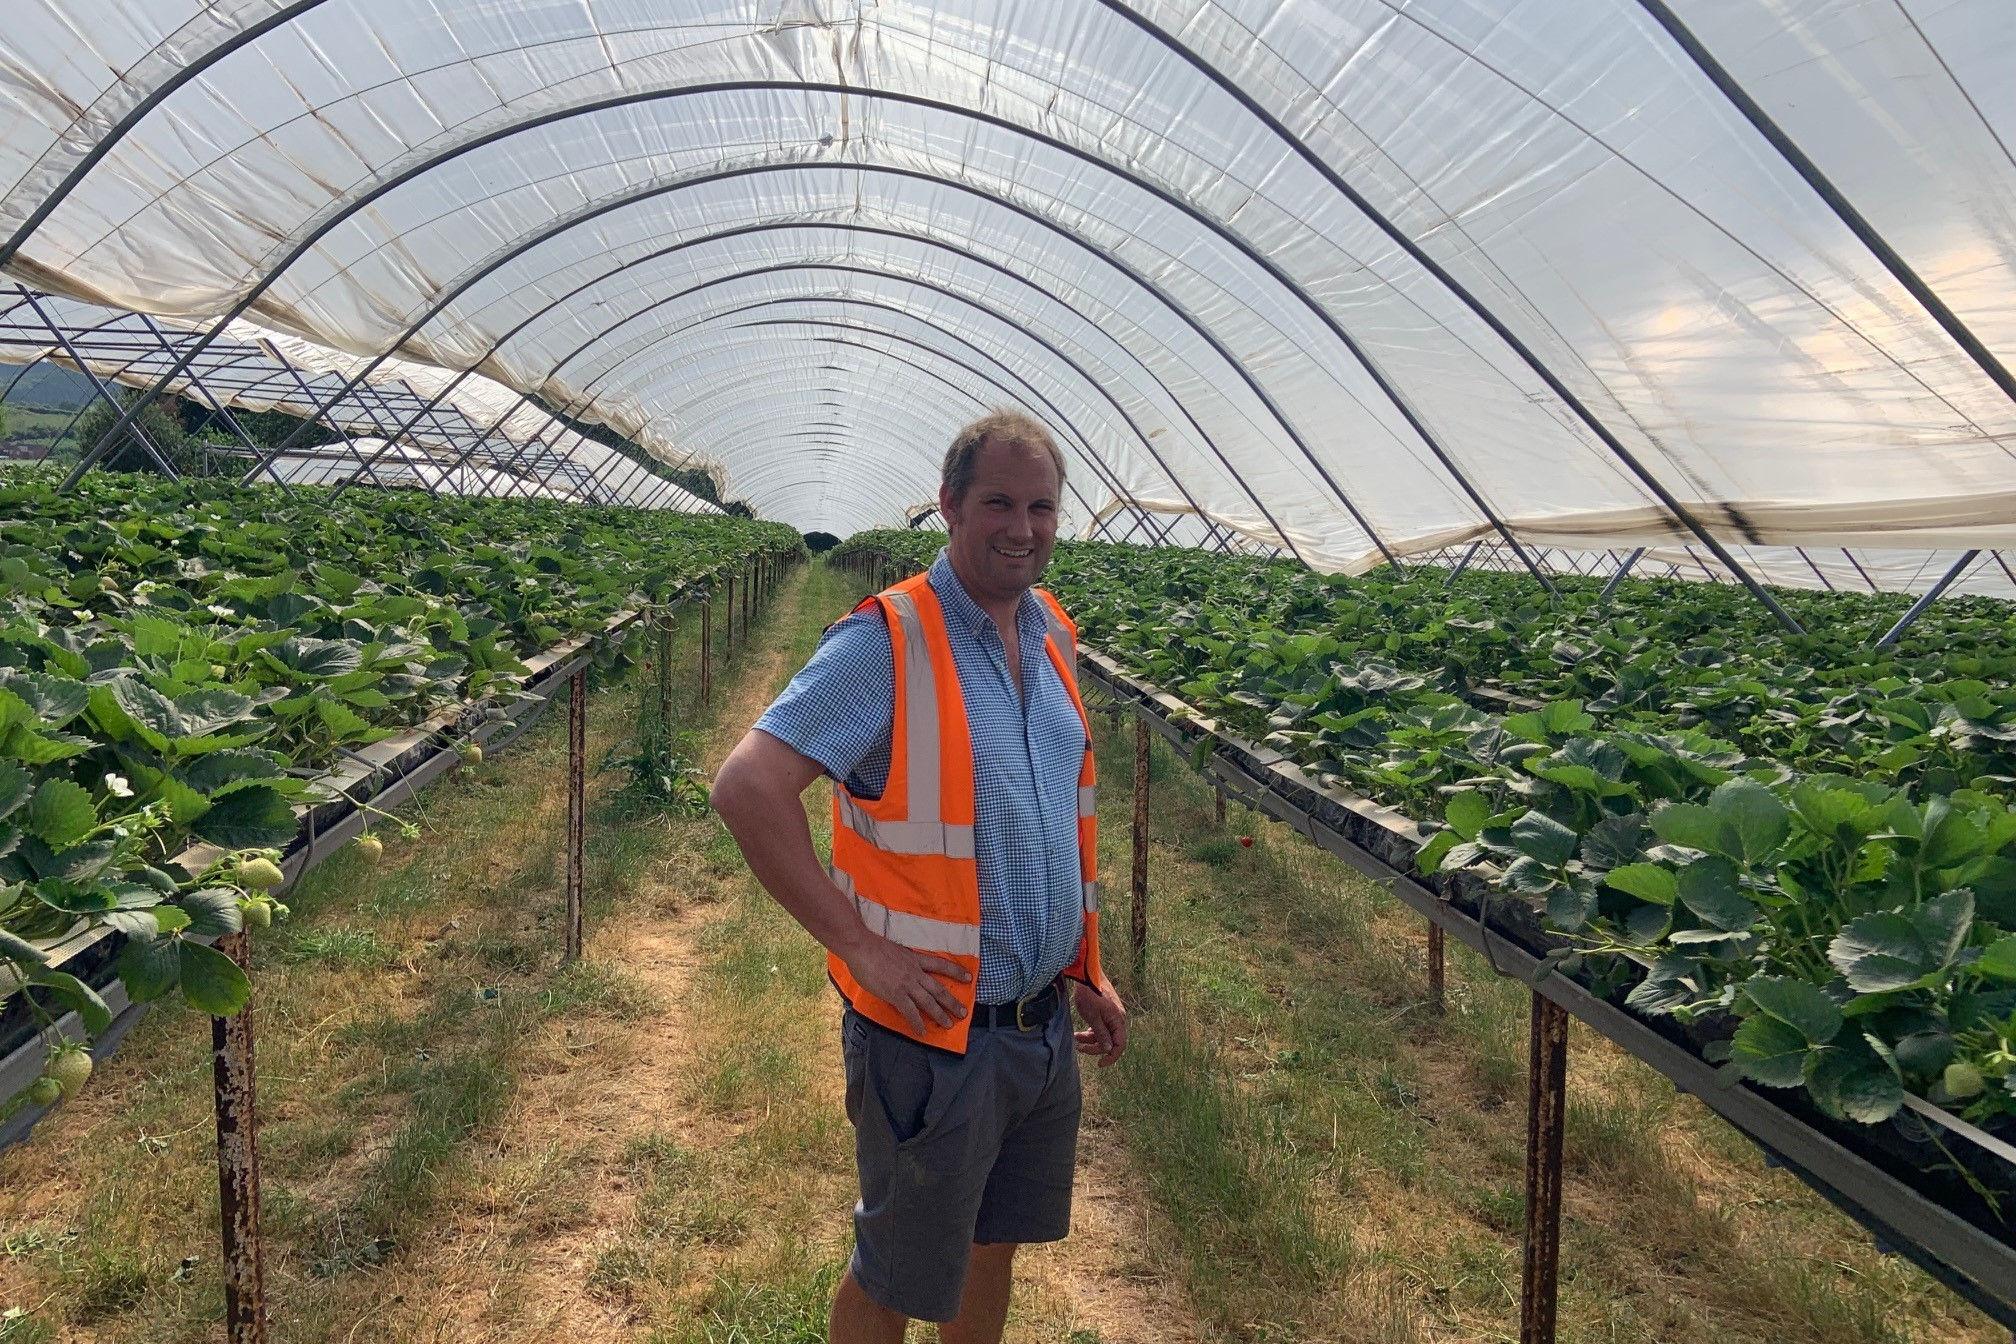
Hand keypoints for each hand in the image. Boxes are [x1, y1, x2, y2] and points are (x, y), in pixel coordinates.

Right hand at [840, 932, 970, 1034]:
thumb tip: (903, 970)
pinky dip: (917, 1022)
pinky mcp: (896, 994)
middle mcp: (915, 972)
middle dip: (952, 1002)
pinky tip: (922, 1032)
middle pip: (939, 989)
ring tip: (949, 1024)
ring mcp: (907, 984)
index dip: (956, 972)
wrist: (862, 947)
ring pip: (928, 1002)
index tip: (969, 977)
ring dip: (940, 1014)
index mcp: (915, 960)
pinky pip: (910, 1011)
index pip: (941, 965)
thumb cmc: (873, 947)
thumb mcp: (896, 951)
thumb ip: (903, 962)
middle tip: (963, 1012)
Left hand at [1072, 981, 1127, 1066]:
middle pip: (1110, 1041)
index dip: (1111, 1057)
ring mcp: (1111, 1015)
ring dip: (1089, 1040)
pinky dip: (1090, 1032)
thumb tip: (1108, 1050)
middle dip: (1094, 1047)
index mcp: (1118, 1020)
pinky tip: (1080, 1033)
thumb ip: (1101, 1034)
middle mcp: (1118, 1019)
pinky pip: (1100, 1028)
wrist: (1085, 974)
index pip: (1120, 1045)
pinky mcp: (1105, 1012)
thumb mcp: (1093, 1017)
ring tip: (1075, 1038)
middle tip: (1078, 1047)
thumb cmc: (1089, 994)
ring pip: (1103, 1035)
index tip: (1100, 1064)